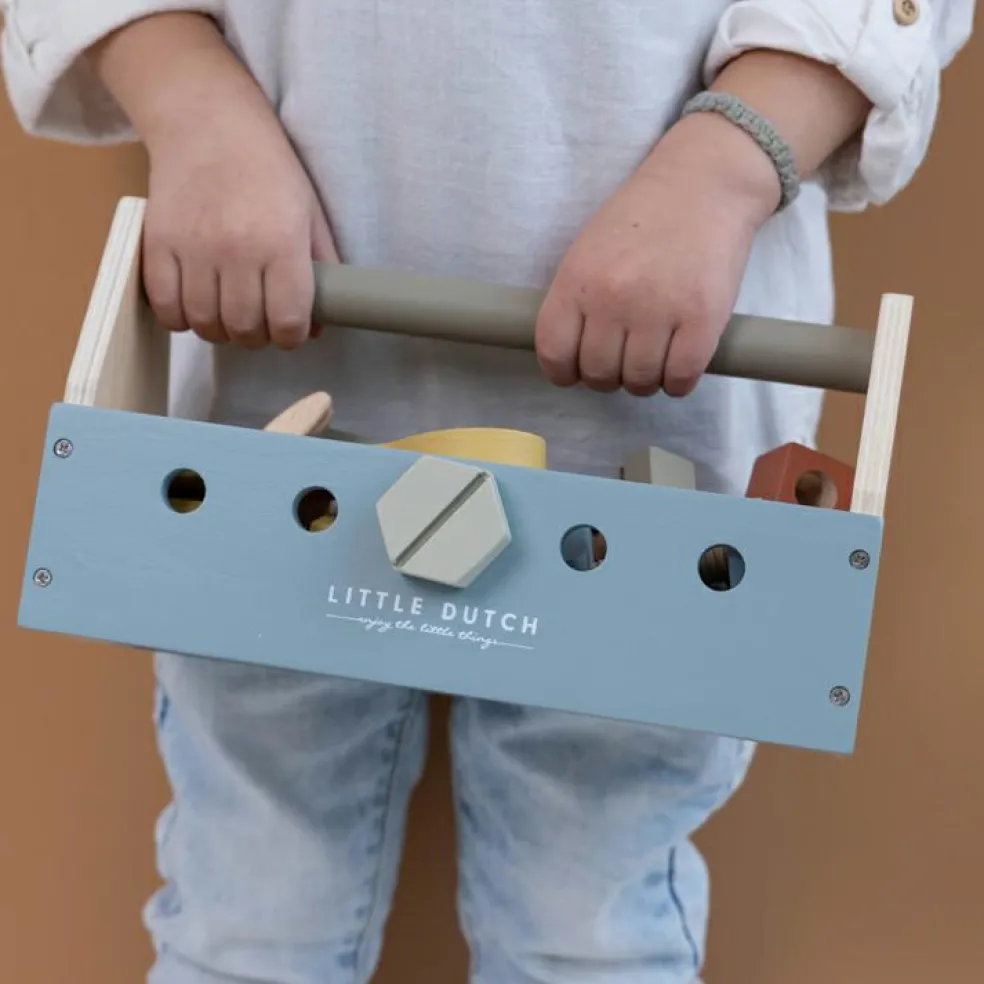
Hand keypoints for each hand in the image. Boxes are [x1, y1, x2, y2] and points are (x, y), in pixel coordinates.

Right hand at [143, 103, 336, 349]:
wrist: (207, 121)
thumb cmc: (268, 167)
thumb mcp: (309, 212)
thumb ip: (319, 268)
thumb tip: (315, 325)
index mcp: (281, 242)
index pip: (288, 321)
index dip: (291, 336)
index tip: (290, 331)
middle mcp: (237, 250)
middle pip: (245, 328)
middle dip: (257, 336)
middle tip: (259, 323)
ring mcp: (193, 248)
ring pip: (205, 324)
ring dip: (220, 330)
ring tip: (227, 315)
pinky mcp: (158, 243)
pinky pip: (166, 307)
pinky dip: (181, 318)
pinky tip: (194, 306)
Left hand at [535, 112, 779, 396]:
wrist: (704, 182)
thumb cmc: (643, 217)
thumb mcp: (588, 249)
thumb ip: (576, 299)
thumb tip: (571, 356)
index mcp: (577, 281)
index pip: (554, 354)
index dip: (565, 373)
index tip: (577, 371)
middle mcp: (612, 299)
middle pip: (598, 374)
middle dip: (609, 376)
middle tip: (624, 359)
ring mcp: (658, 310)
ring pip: (639, 381)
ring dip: (645, 380)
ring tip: (653, 359)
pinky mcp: (703, 319)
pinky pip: (680, 379)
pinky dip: (678, 382)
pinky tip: (679, 364)